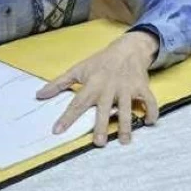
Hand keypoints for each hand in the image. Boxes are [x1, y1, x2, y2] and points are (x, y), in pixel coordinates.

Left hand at [36, 31, 159, 145]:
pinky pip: (149, 101)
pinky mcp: (142, 87)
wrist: (128, 48)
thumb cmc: (100, 62)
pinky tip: (150, 123)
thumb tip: (38, 95)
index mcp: (92, 84)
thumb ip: (59, 84)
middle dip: (101, 126)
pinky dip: (152, 112)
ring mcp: (126, 88)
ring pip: (126, 109)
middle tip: (98, 143)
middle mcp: (109, 87)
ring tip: (124, 141)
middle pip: (104, 109)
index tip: (57, 131)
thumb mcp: (78, 70)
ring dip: (126, 126)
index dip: (67, 117)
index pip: (77, 102)